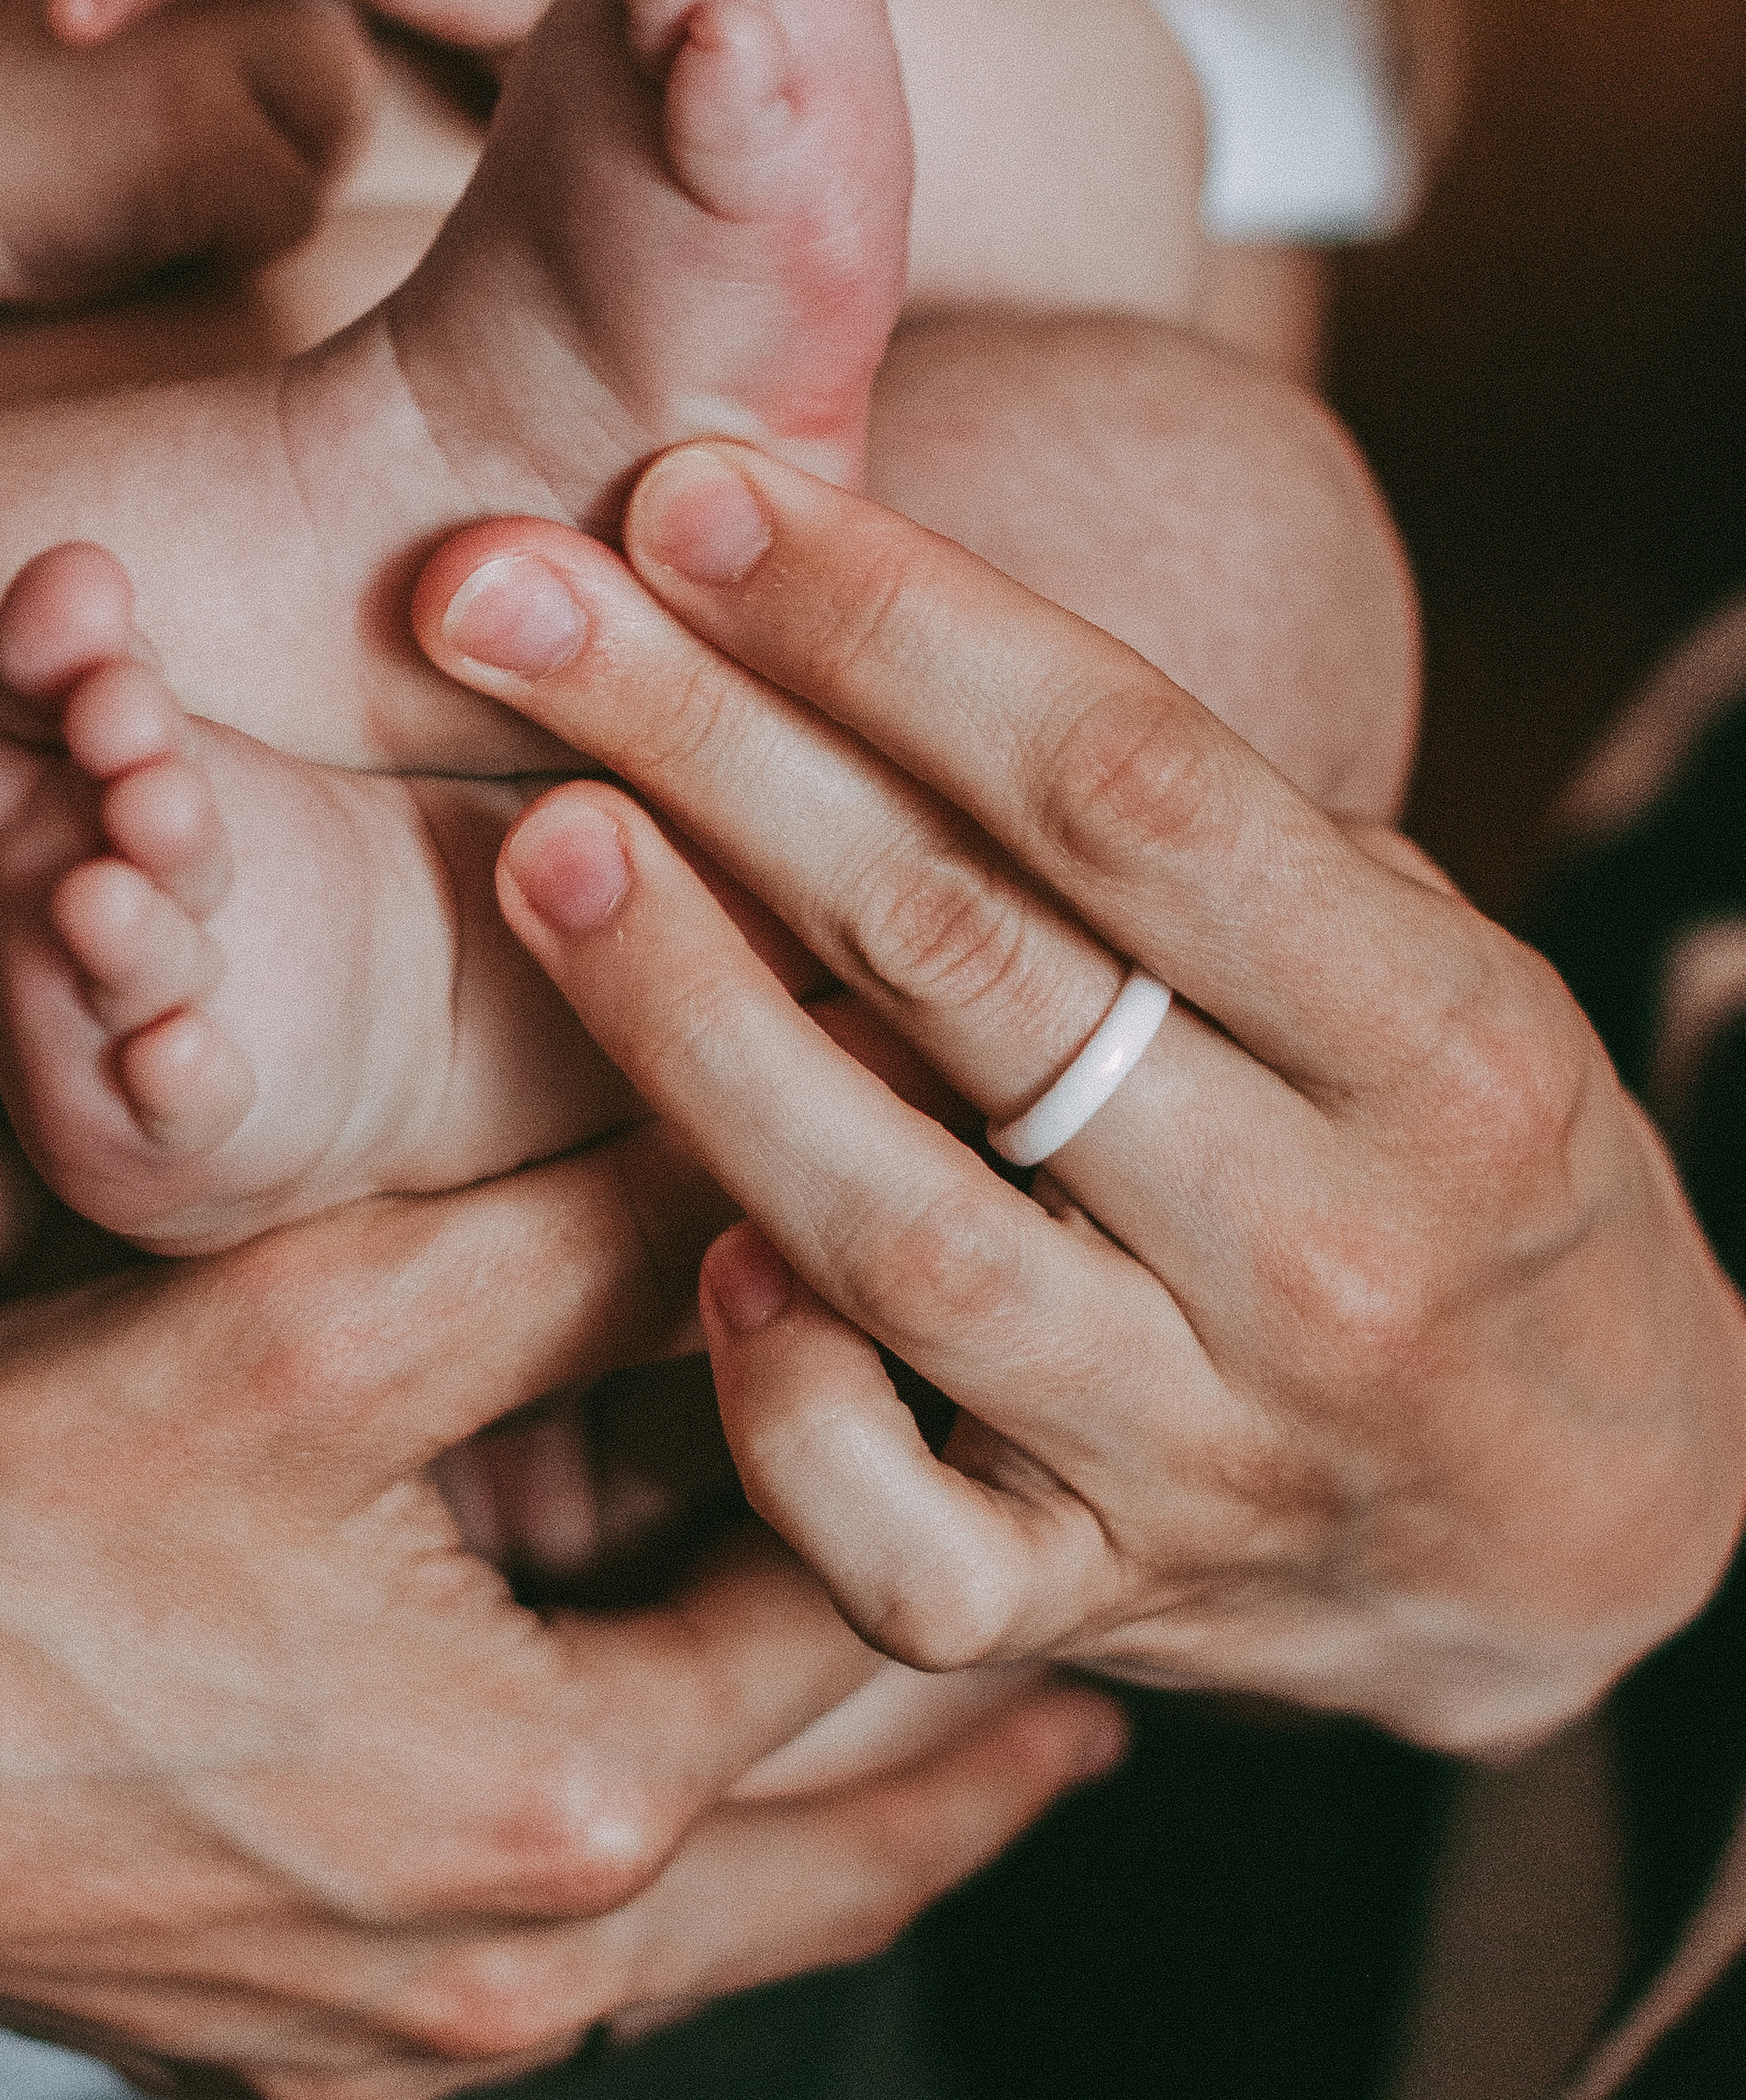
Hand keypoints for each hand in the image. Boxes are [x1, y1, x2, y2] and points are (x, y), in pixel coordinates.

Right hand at [0, 0, 374, 306]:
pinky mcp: (205, 127)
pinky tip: (129, 213)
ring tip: (134, 170)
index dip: (255, 103)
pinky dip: (229, 248)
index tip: (142, 98)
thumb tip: (342, 53)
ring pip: (325, 155)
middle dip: (274, 150)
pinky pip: (287, 220)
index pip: (320, 33)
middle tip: (139, 145)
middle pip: (344, 95)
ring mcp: (218, 35)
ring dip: (254, 195)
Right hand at [0, 1138, 1120, 2099]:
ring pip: (689, 1947)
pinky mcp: (258, 2051)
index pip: (856, 1631)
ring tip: (943, 1781)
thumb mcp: (322, 1323)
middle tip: (1116, 1696)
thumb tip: (779, 1124)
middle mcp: (499, 1973)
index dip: (954, 1497)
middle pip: (826, 1849)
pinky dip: (625, 1908)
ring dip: (822, 1849)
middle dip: (970, 1747)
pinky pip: (517, 1995)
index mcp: (563, 1797)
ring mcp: (374, 2042)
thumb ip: (579, 1233)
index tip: (1049, 1428)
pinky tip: (628, 1848)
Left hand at [413, 448, 1745, 1754]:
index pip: (1128, 785)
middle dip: (713, 743)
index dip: (889, 621)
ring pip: (898, 1230)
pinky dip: (780, 1402)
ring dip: (691, 1022)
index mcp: (1446, 1045)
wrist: (1598, 1527)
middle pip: (967, 956)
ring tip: (537, 849)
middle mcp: (1332, 1247)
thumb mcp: (1428, 967)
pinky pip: (896, 1544)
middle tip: (500, 595)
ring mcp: (1207, 1449)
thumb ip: (1202, 841)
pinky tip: (689, 1250)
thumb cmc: (1450, 1167)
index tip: (691, 493)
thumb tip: (868, 608)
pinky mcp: (1094, 1606)